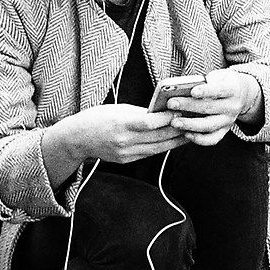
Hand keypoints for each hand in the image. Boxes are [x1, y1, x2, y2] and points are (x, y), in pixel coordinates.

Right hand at [53, 102, 181, 169]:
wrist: (77, 139)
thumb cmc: (95, 118)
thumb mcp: (117, 109)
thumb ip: (139, 112)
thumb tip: (161, 112)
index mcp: (120, 124)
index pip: (150, 123)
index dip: (167, 119)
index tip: (180, 112)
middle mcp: (124, 141)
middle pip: (158, 137)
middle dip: (177, 130)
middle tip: (193, 122)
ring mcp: (126, 153)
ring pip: (157, 148)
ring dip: (175, 141)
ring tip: (189, 133)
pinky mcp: (127, 160)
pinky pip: (149, 153)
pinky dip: (163, 147)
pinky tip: (173, 141)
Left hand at [165, 68, 262, 144]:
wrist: (241, 94)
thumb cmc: (221, 82)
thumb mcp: (217, 76)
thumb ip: (203, 82)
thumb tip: (180, 89)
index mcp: (233, 89)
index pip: (219, 90)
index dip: (206, 91)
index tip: (192, 91)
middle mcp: (232, 106)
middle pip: (209, 108)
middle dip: (188, 106)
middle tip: (171, 103)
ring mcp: (229, 121)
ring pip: (209, 125)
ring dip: (190, 124)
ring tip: (174, 122)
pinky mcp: (224, 131)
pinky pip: (212, 139)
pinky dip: (199, 139)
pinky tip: (185, 134)